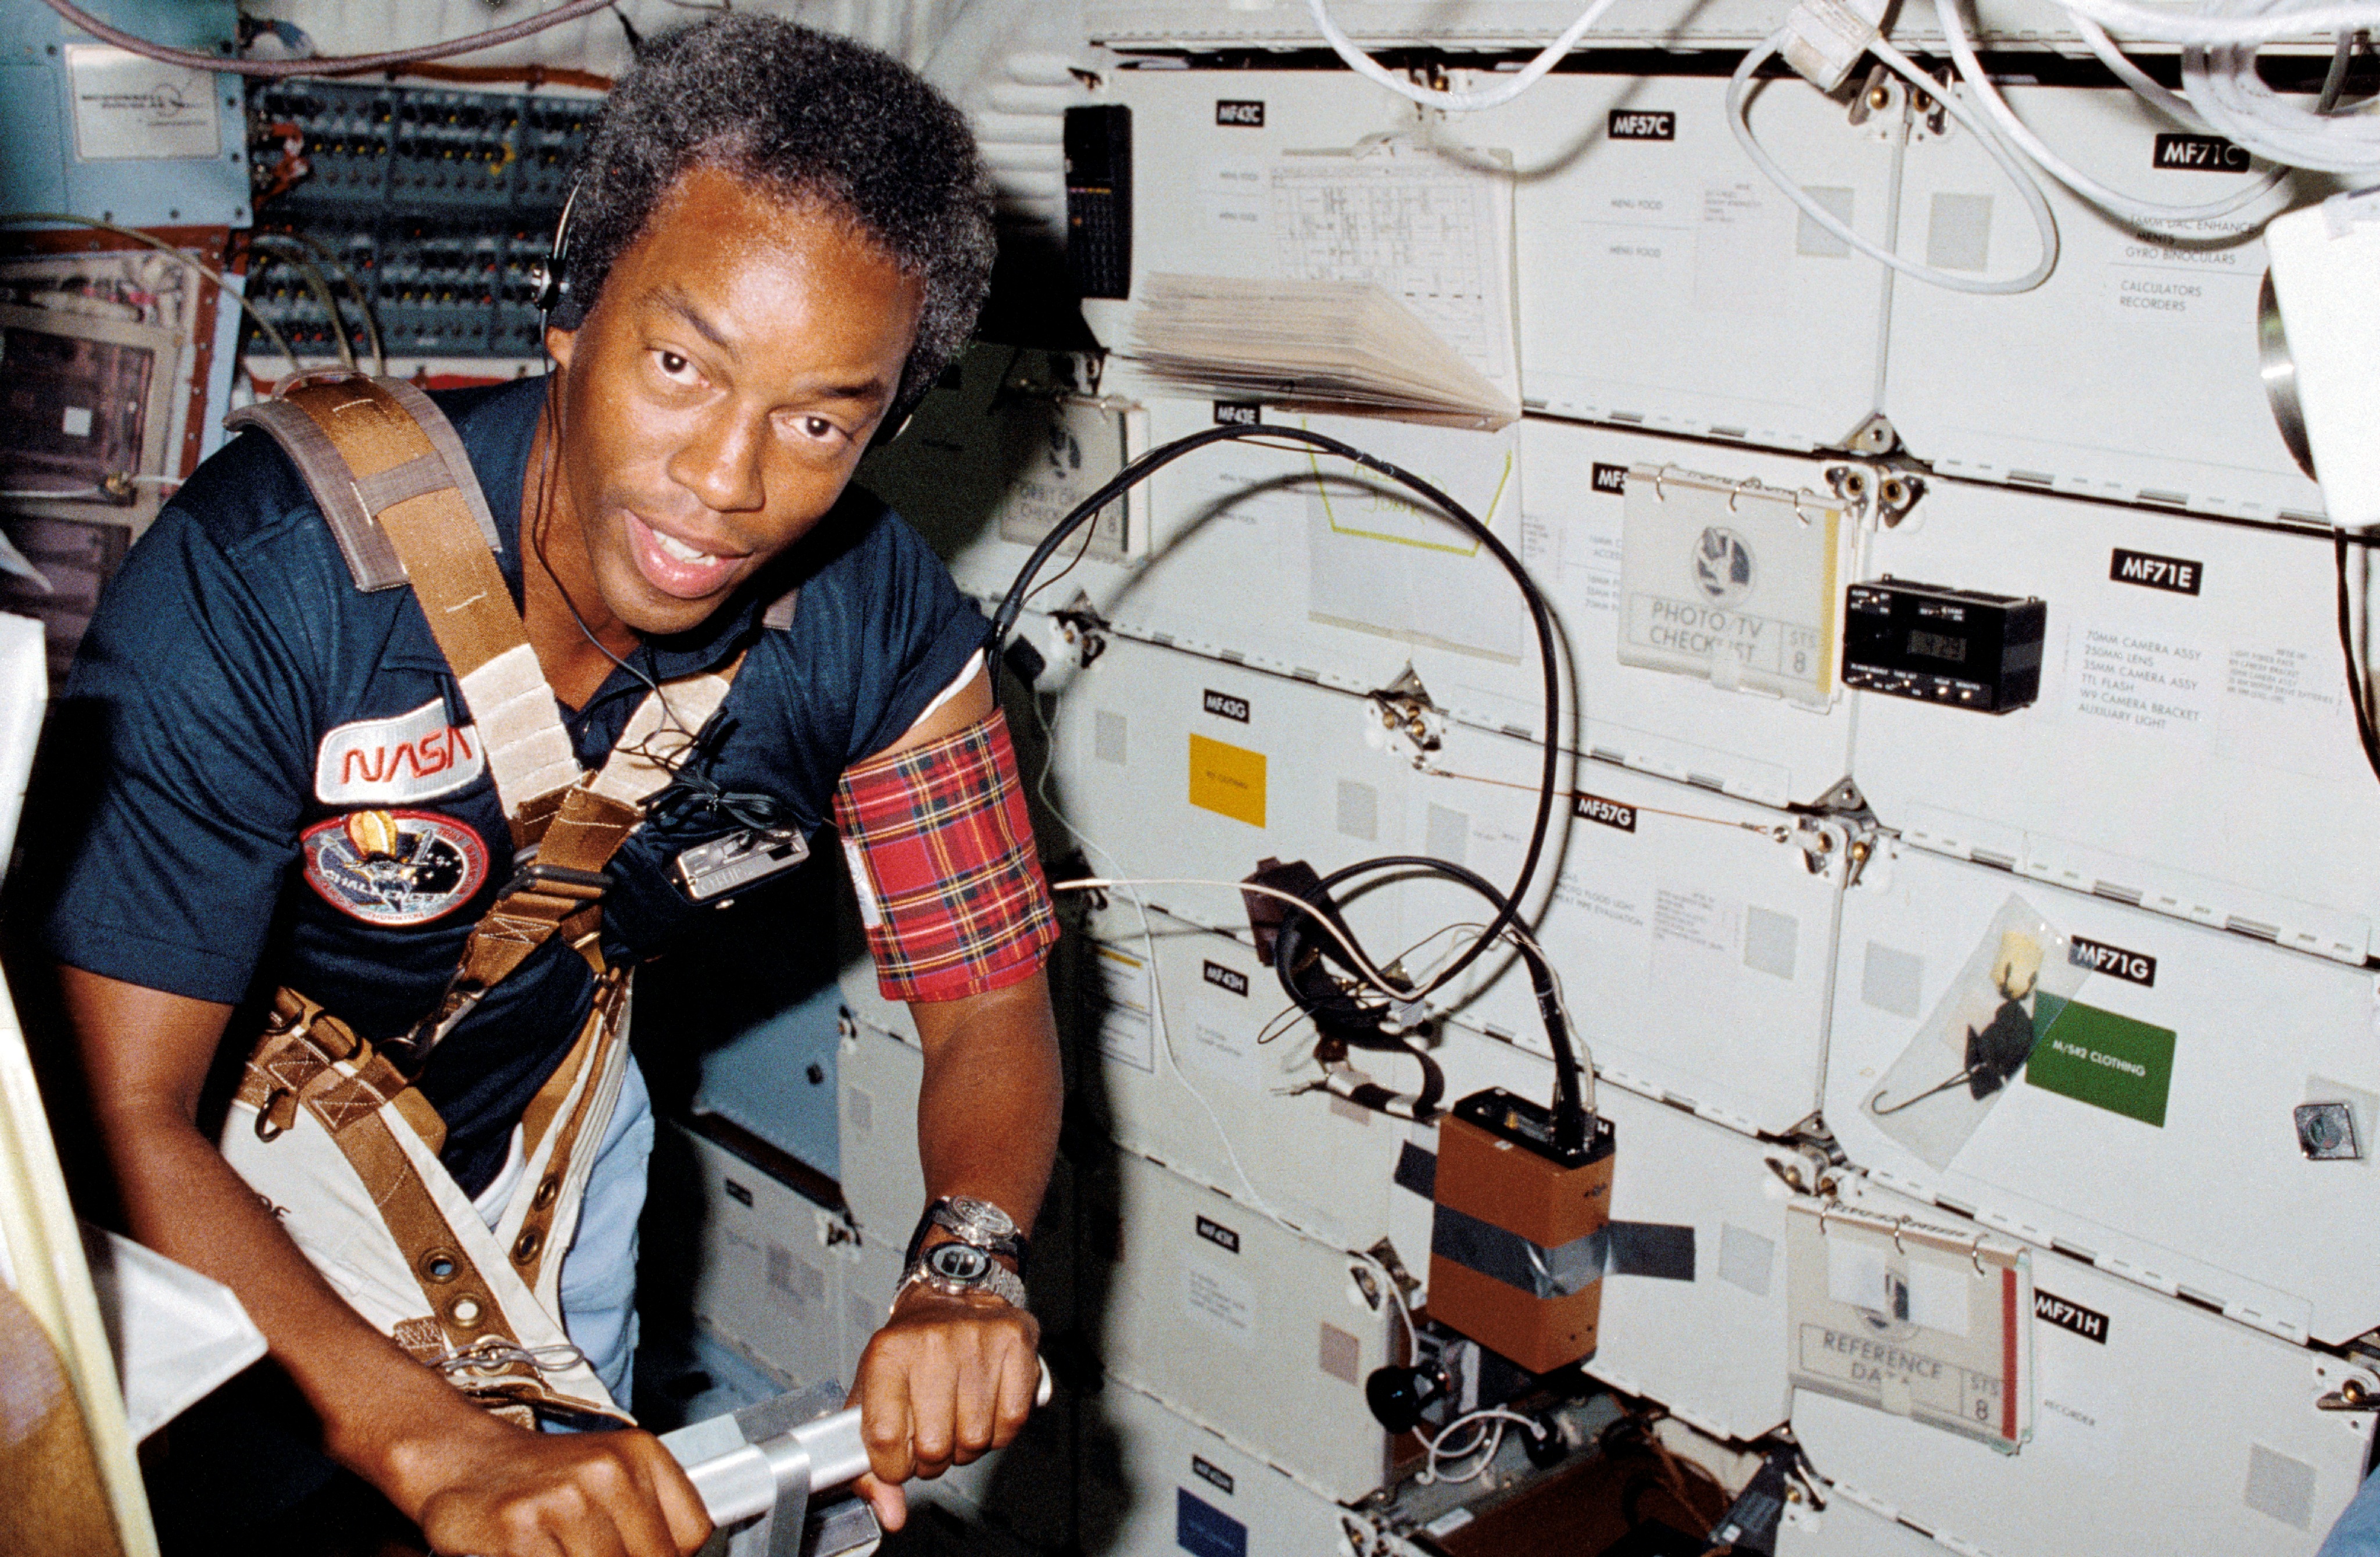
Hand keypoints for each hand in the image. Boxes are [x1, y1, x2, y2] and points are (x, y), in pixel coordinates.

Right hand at [393, 1414, 712, 1556]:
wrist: (460, 1459)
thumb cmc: (538, 1478)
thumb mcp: (610, 1480)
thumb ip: (648, 1522)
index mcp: (640, 1454)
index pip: (689, 1537)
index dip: (665, 1556)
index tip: (642, 1552)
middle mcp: (606, 1471)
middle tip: (586, 1549)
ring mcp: (562, 1501)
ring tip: (558, 1548)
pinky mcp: (518, 1529)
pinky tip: (532, 1553)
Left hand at [848, 1286, 1041, 1530]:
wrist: (953, 1293)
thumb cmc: (911, 1348)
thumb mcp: (873, 1393)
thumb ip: (870, 1460)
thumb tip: (890, 1511)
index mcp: (888, 1353)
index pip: (885, 1439)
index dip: (893, 1465)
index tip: (898, 1460)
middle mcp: (931, 1343)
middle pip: (934, 1446)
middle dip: (933, 1458)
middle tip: (932, 1439)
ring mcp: (977, 1340)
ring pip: (976, 1440)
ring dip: (967, 1445)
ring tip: (958, 1420)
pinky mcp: (1015, 1342)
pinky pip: (1012, 1421)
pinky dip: (999, 1430)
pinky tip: (986, 1410)